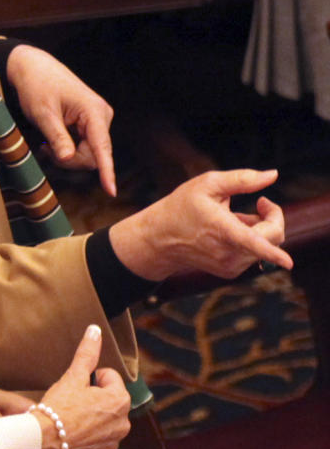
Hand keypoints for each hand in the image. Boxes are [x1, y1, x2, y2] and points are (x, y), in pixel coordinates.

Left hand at [5, 44, 115, 195]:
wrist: (33, 68)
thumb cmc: (36, 87)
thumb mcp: (43, 114)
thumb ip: (58, 138)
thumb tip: (69, 159)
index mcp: (93, 111)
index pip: (102, 147)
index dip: (107, 170)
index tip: (111, 191)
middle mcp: (101, 115)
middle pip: (93, 157)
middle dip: (70, 161)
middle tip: (45, 150)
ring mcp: (97, 120)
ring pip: (88, 155)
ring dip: (67, 156)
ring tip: (46, 143)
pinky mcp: (90, 123)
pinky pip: (84, 148)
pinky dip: (67, 150)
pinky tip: (52, 142)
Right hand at [36, 325, 130, 448]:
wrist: (41, 444)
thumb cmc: (58, 408)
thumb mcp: (73, 377)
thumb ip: (87, 353)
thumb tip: (95, 330)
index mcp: (120, 401)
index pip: (109, 378)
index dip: (90, 379)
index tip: (75, 388)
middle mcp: (123, 425)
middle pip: (107, 403)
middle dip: (92, 402)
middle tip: (70, 405)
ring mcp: (112, 446)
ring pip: (101, 426)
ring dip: (89, 423)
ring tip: (68, 423)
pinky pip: (94, 448)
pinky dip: (85, 445)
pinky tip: (70, 441)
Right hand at [109, 169, 292, 281]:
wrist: (160, 239)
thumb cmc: (182, 207)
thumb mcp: (208, 184)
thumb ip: (243, 179)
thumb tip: (273, 175)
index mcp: (222, 230)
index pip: (253, 243)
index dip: (274, 254)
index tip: (288, 263)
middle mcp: (227, 253)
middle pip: (273, 238)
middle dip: (274, 217)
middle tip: (260, 201)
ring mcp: (229, 266)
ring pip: (265, 246)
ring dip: (260, 228)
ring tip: (235, 216)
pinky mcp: (229, 272)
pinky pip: (254, 254)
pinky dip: (251, 240)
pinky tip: (231, 230)